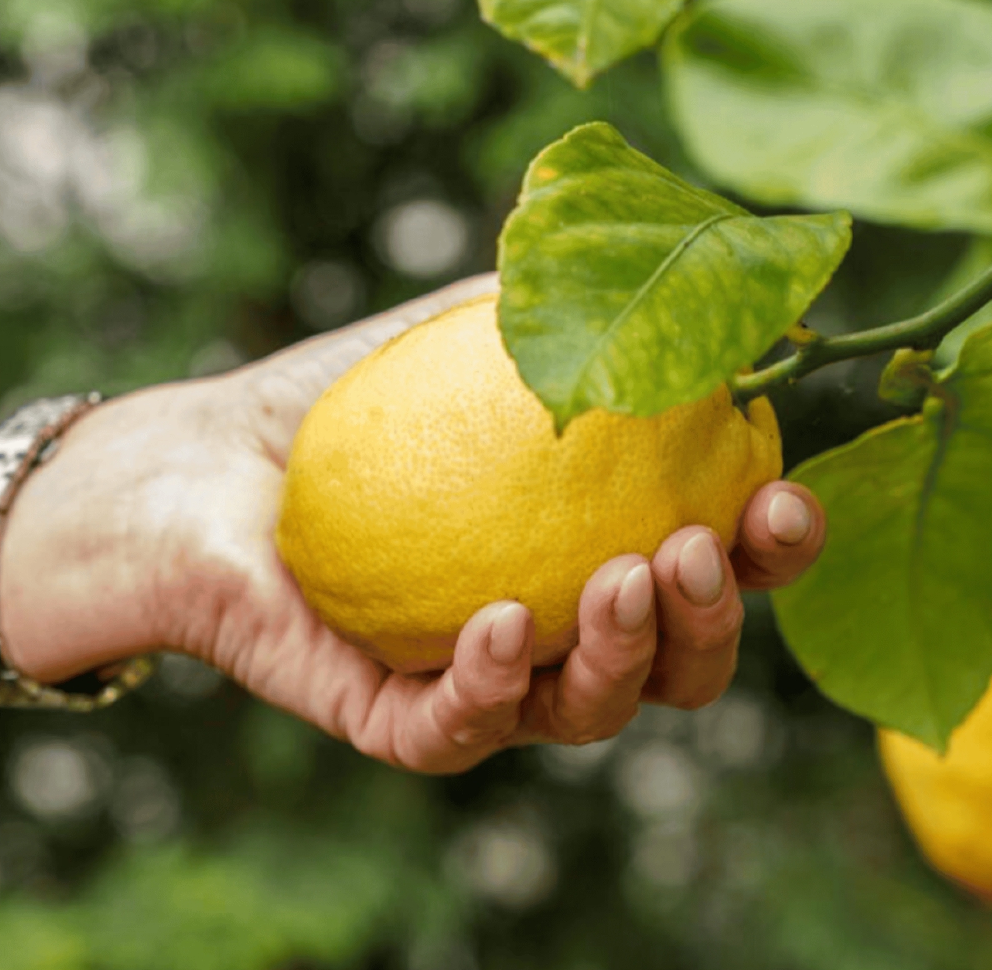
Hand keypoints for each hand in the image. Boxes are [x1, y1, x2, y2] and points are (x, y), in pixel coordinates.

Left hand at [3, 274, 826, 773]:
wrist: (207, 461)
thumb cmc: (350, 400)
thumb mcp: (472, 330)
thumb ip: (580, 303)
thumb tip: (709, 261)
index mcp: (592, 549)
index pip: (713, 569)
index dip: (768, 553)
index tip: (783, 497)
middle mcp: (553, 630)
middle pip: (675, 666)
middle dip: (710, 623)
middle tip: (694, 546)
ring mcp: (476, 682)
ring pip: (584, 713)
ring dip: (624, 660)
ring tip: (619, 577)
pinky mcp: (390, 718)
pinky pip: (458, 730)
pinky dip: (487, 687)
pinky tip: (498, 623)